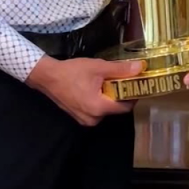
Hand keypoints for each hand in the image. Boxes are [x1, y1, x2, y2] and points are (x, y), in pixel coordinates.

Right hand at [27, 56, 143, 125]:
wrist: (48, 77)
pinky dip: (100, 101)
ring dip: (110, 97)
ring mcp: (85, 120)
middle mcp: (93, 119)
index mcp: (99, 108)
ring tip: (110, 82)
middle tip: (124, 80)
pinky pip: (96, 110)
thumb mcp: (98, 67)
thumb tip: (140, 68)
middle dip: (121, 95)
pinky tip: (98, 88)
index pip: (125, 107)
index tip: (137, 84)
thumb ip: (120, 69)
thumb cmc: (72, 72)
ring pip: (105, 110)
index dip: (133, 96)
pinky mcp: (79, 117)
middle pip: (116, 109)